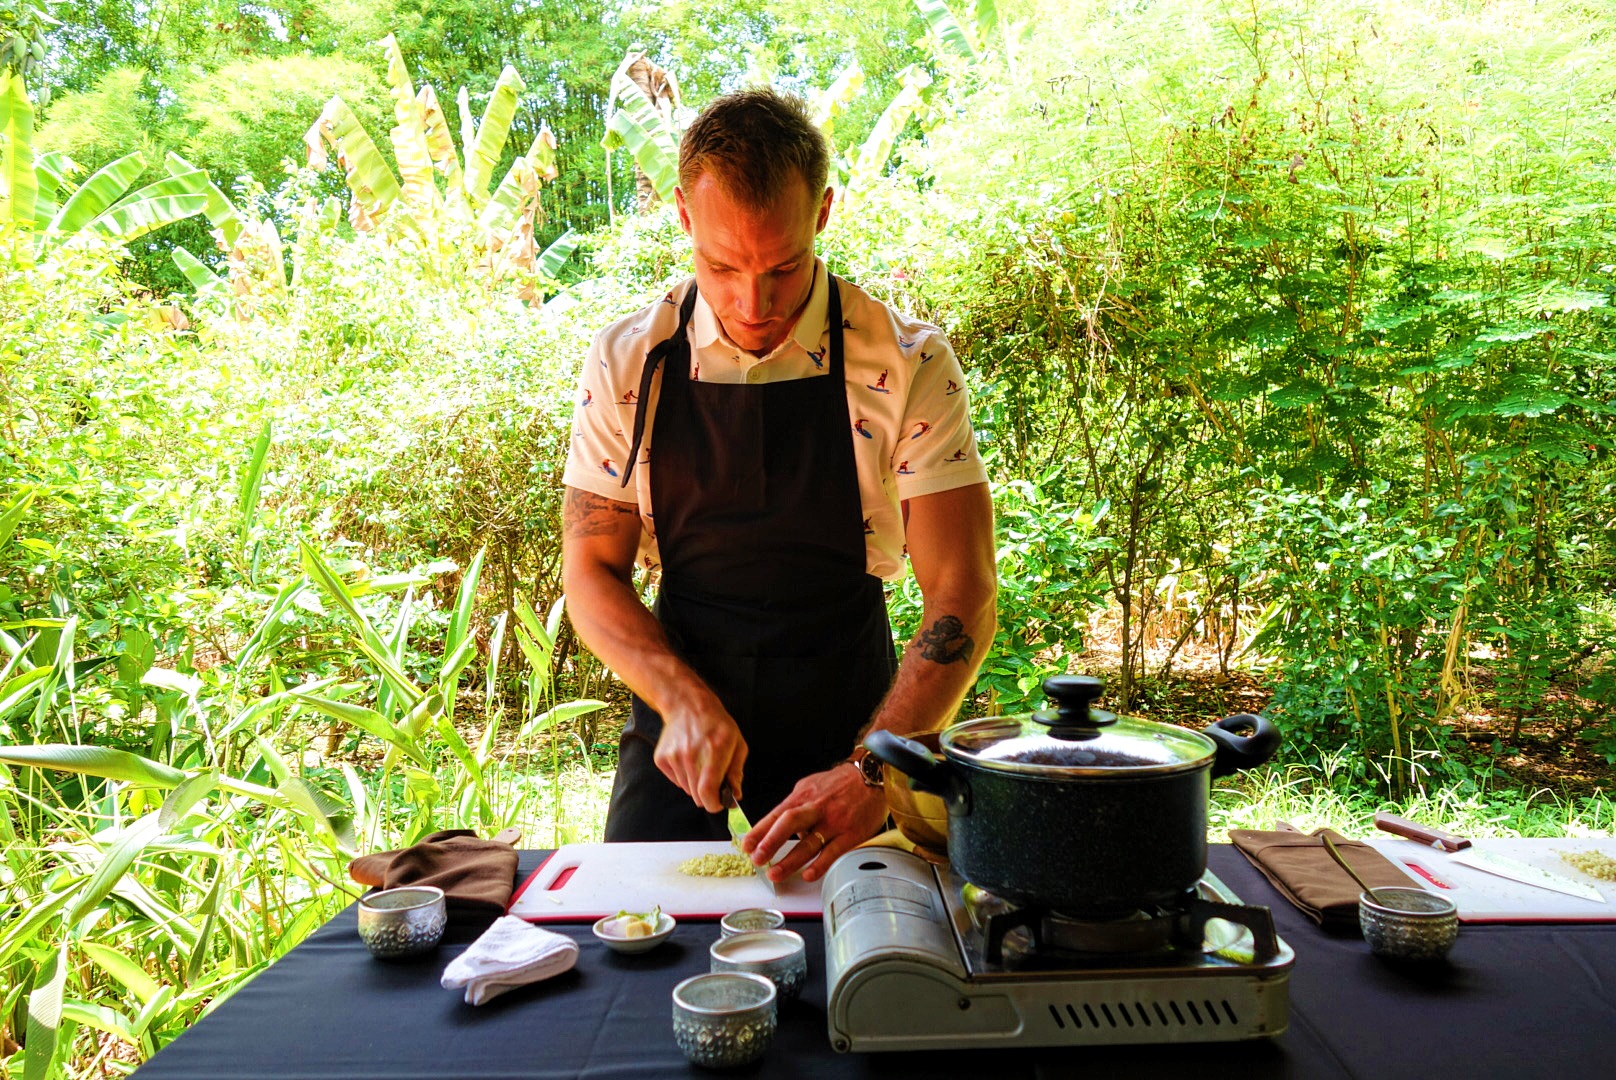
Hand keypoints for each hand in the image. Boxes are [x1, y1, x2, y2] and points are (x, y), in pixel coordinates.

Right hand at [653, 689, 747, 813]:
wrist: (687, 705)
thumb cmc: (717, 724)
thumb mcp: (737, 743)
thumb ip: (736, 772)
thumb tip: (734, 795)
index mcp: (714, 751)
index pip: (708, 791)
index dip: (714, 804)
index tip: (719, 804)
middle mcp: (691, 755)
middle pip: (697, 796)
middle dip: (708, 796)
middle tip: (714, 784)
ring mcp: (674, 757)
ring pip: (687, 789)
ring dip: (696, 784)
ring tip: (701, 764)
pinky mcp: (662, 759)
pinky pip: (675, 781)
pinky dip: (684, 777)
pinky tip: (689, 760)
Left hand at [742, 764, 887, 883]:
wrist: (872, 776)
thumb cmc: (840, 784)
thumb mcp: (811, 786)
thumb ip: (795, 806)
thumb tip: (779, 825)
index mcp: (803, 796)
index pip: (776, 814)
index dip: (759, 831)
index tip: (746, 845)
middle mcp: (816, 808)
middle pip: (789, 823)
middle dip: (770, 842)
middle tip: (757, 859)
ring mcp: (834, 822)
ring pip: (809, 843)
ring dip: (790, 861)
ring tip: (775, 874)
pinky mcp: (851, 834)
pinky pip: (833, 852)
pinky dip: (820, 864)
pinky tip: (808, 874)